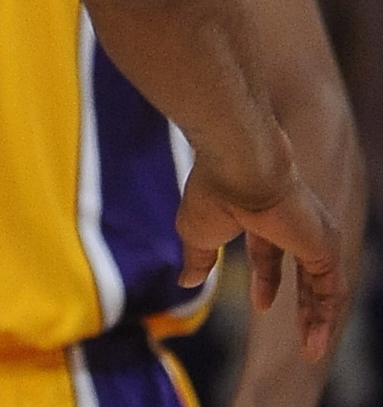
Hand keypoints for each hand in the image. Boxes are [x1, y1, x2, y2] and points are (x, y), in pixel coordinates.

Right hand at [178, 155, 347, 364]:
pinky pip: (331, 292)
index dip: (266, 280)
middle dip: (303, 305)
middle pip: (305, 273)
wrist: (239, 168)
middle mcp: (294, 225)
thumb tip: (186, 283)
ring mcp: (313, 236)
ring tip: (311, 350)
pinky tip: (316, 341)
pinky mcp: (325, 248)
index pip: (270, 253)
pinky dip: (326, 318)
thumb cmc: (212, 193)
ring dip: (319, 319)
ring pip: (323, 286)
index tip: (262, 304)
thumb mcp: (197, 234)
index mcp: (261, 215)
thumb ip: (197, 260)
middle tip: (303, 334)